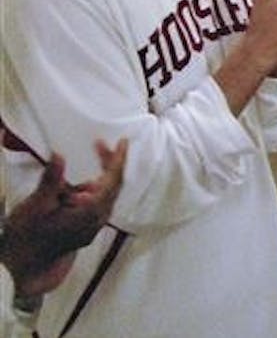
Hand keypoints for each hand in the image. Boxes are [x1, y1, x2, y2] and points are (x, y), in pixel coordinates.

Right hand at [1, 140, 127, 296]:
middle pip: (112, 187)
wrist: (20, 267)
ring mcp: (93, 227)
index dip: (118, 159)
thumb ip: (51, 180)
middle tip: (102, 146)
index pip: (112, 181)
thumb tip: (60, 156)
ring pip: (105, 196)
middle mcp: (97, 221)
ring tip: (87, 163)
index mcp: (89, 213)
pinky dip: (91, 191)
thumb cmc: (26, 236)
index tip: (122, 142)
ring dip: (98, 177)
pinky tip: (75, 187)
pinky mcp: (85, 230)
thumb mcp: (35, 205)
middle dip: (109, 164)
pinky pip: (97, 205)